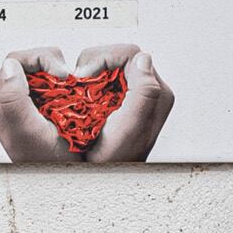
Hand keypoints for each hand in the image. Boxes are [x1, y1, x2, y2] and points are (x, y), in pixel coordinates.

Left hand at [0, 48, 72, 161]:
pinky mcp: (42, 110)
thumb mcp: (30, 132)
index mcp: (0, 103)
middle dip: (54, 65)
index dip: (43, 60)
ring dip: (62, 77)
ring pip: (42, 74)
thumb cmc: (50, 164)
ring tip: (75, 90)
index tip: (65, 75)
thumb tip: (10, 65)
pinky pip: (53, 87)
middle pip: (29, 64)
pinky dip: (67, 86)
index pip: (17, 61)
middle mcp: (9, 102)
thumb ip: (13, 98)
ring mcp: (26, 106)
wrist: (61, 186)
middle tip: (72, 81)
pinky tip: (76, 98)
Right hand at [76, 42, 173, 162]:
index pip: (130, 54)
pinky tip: (78, 98)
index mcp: (157, 93)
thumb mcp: (130, 130)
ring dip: (87, 73)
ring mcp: (133, 93)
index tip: (83, 77)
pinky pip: (101, 77)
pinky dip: (86, 82)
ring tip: (76, 92)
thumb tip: (143, 58)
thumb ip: (144, 92)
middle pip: (118, 55)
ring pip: (107, 65)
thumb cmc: (114, 161)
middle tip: (76, 85)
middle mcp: (148, 90)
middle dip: (92, 64)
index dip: (102, 58)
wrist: (104, 178)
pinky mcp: (118, 98)